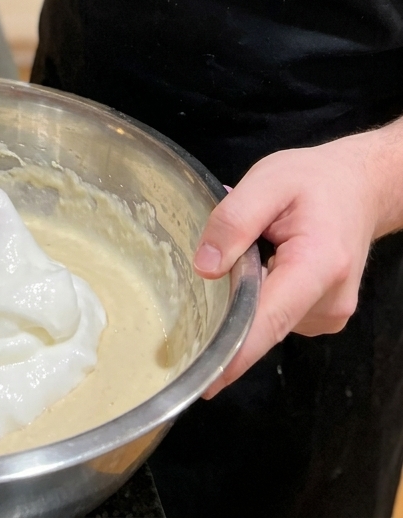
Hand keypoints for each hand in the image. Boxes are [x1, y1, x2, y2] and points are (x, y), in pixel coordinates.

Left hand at [193, 134, 383, 396]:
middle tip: (216, 263)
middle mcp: (329, 302)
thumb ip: (234, 221)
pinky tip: (269, 262)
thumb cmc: (314, 181)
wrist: (359, 187)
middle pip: (262, 325)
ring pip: (266, 320)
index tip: (204, 383)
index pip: (268, 322)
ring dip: (248, 294)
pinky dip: (262, 295)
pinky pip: (277, 315)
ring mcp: (328, 316)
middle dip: (229, 306)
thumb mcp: (267, 181)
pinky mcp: (321, 318)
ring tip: (258, 248)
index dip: (234, 354)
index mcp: (317, 265)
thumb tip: (204, 268)